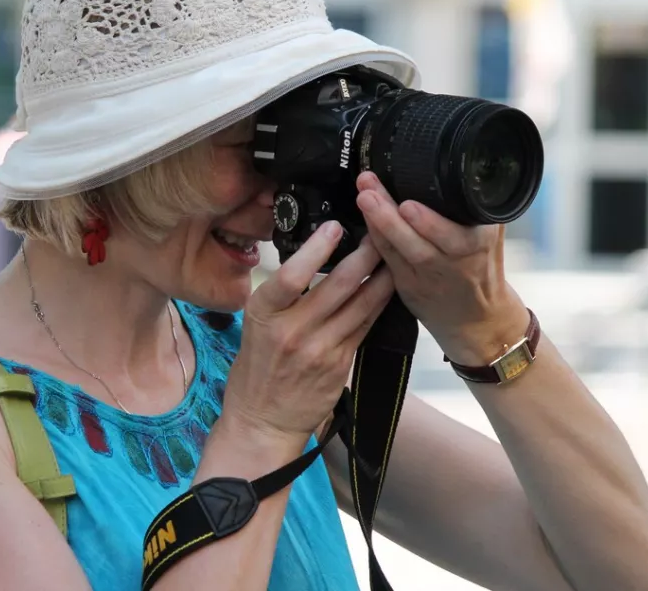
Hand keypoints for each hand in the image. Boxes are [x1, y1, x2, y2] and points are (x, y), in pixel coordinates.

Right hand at [222, 221, 394, 447]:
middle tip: (378, 232)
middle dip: (364, 255)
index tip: (334, 226)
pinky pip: (365, 326)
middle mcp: (292, 331)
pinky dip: (378, 303)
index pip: (292, 275)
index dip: (317, 248)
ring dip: (381, 277)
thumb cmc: (256, 371)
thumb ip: (281, 298)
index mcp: (263, 315)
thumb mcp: (255, 327)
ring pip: (361, 304)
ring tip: (392, 254)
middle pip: (337, 285)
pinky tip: (387, 287)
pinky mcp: (340, 364)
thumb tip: (310, 260)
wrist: (263, 421)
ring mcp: (319, 350)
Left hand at [354, 171, 529, 365]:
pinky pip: (389, 261)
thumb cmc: (482, 267)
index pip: (458, 231)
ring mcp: (431, 277)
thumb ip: (474, 206)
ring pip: (401, 251)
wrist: (479, 318)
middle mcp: (455, 263)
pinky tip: (363, 220)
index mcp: (481, 243)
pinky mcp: (410, 288)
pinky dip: (375, 241)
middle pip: (422, 242)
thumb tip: (453, 167)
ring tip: (364, 199)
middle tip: (370, 193)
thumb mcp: (491, 234)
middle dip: (393, 218)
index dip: (431, 222)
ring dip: (379, 225)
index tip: (408, 205)